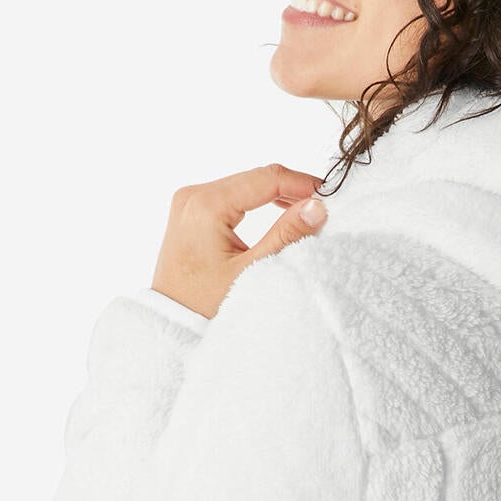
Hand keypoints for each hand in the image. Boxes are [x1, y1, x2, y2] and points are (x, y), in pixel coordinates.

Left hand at [150, 164, 328, 318]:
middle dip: (291, 188)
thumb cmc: (205, 305)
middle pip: (255, 177)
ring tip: (306, 210)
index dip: (302, 184)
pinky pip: (232, 194)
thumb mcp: (252, 272)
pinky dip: (257, 201)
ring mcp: (190, 201)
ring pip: (246, 184)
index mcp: (206, 205)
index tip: (329, 197)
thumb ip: (286, 236)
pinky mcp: (191, 210)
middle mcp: (194, 195)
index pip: (266, 179)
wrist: (171, 322)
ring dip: (276, 194)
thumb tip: (317, 207)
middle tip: (322, 206)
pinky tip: (280, 210)